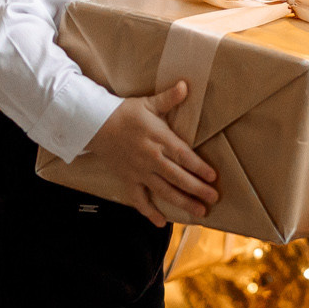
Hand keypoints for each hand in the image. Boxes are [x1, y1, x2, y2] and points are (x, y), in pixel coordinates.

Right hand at [80, 81, 218, 225]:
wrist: (94, 124)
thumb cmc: (124, 113)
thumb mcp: (147, 103)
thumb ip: (168, 98)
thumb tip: (186, 85)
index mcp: (159, 139)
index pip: (184, 156)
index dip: (199, 168)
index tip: (213, 177)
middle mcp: (151, 158)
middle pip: (178, 177)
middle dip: (197, 189)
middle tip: (213, 199)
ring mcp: (139, 172)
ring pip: (164, 191)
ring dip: (182, 202)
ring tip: (199, 212)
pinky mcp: (128, 180)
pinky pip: (139, 200)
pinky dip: (149, 212)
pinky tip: (162, 222)